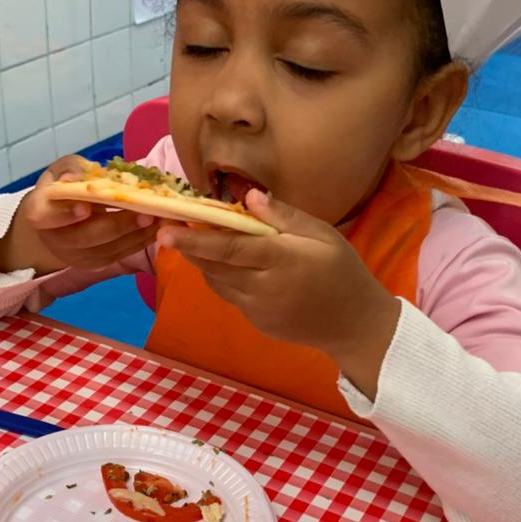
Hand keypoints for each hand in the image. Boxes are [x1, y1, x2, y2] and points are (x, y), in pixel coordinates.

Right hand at [0, 155, 158, 274]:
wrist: (56, 221)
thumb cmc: (61, 189)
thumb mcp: (61, 171)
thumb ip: (70, 170)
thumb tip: (78, 176)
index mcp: (40, 213)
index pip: (49, 216)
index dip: (67, 214)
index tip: (87, 207)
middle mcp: (55, 240)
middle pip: (87, 236)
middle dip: (119, 225)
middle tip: (147, 213)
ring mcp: (75, 257)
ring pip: (108, 249)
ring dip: (138, 235)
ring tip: (162, 219)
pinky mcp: (95, 264)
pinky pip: (120, 254)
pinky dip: (141, 241)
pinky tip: (158, 228)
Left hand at [158, 190, 400, 399]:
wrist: (354, 324)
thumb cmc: (342, 271)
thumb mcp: (321, 234)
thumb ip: (283, 216)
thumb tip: (247, 197)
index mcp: (281, 260)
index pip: (229, 249)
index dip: (195, 240)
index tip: (167, 231)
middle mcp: (263, 288)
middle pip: (215, 267)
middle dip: (189, 249)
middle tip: (168, 228)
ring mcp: (257, 309)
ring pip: (218, 283)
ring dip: (204, 263)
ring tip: (196, 242)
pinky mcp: (256, 323)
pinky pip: (230, 296)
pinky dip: (222, 279)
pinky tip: (228, 265)